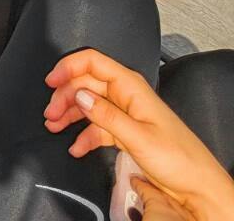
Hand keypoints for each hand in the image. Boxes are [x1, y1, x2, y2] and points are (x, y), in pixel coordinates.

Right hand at [44, 51, 233, 220]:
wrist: (198, 186)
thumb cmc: (179, 158)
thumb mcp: (139, 136)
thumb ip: (106, 115)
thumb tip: (79, 96)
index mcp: (130, 86)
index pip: (93, 61)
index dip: (68, 66)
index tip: (50, 81)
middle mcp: (126, 95)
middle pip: (86, 84)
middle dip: (65, 96)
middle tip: (50, 114)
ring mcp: (125, 113)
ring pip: (89, 105)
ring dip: (70, 114)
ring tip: (54, 126)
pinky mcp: (126, 132)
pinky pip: (98, 126)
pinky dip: (84, 135)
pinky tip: (76, 146)